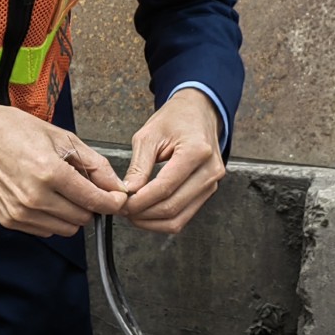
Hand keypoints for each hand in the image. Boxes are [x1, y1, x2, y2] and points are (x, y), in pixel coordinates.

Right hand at [0, 101, 129, 237]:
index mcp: (50, 172)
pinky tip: (44, 197)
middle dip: (90, 205)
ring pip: (66, 229)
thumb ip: (95, 165)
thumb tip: (117, 187)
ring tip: (61, 190)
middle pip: (82, 218)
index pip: (94, 201)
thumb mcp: (63, 138)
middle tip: (83, 186)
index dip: (112, 202)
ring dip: (72, 214)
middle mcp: (34, 197)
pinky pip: (46, 230)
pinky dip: (52, 218)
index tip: (117, 198)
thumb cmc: (17, 132)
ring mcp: (20, 212)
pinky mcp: (10, 220)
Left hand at [120, 89, 225, 235]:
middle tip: (123, 210)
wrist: (198, 112)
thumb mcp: (150, 135)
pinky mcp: (208, 191)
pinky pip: (185, 215)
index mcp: (196, 151)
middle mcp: (210, 171)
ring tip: (133, 213)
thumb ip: (138, 166)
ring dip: (152, 222)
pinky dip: (163, 220)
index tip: (122, 204)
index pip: (164, 187)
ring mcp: (212, 183)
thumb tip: (128, 192)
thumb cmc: (175, 119)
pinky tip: (147, 212)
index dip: (140, 201)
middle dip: (143, 213)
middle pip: (172, 206)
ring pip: (179, 218)